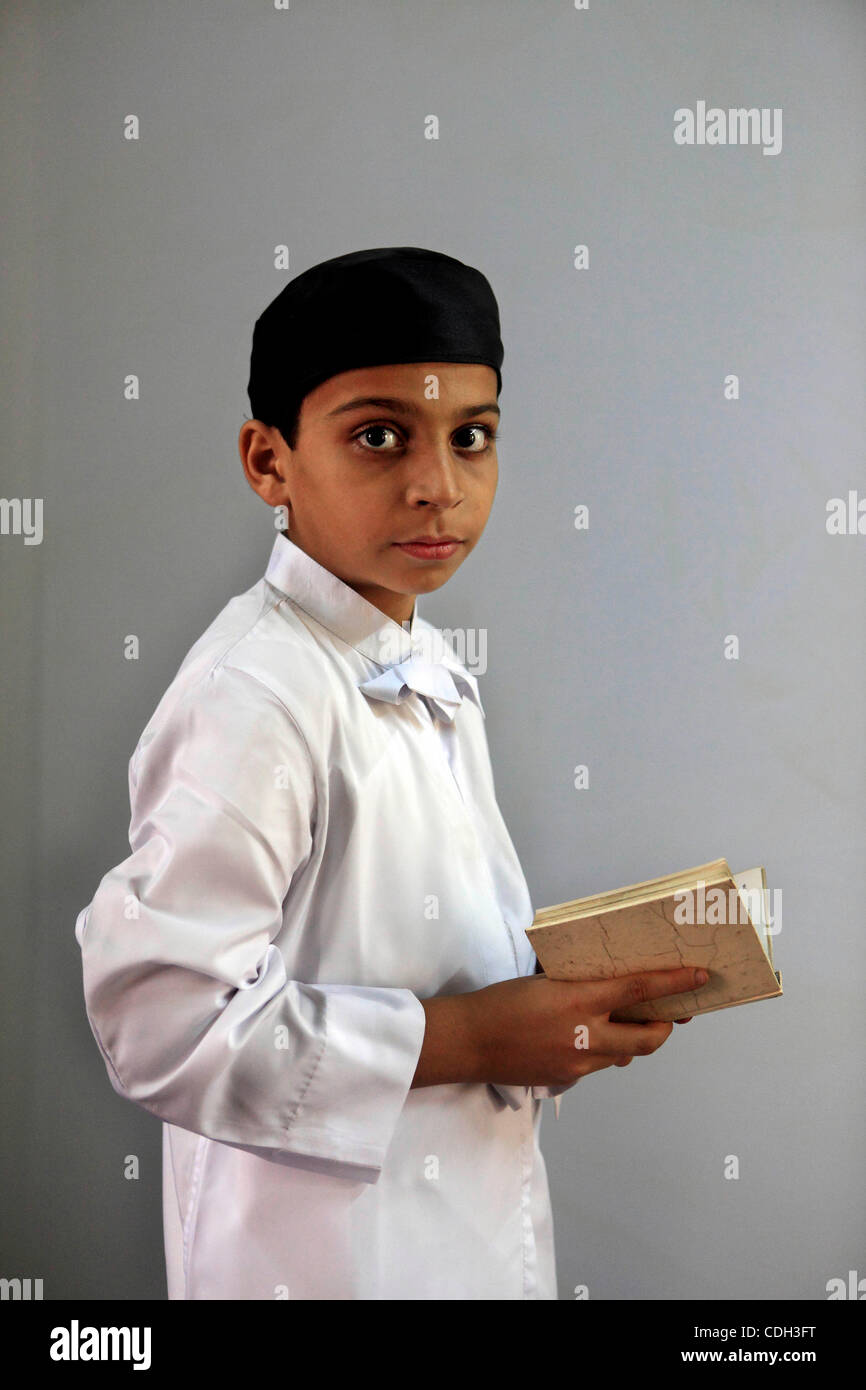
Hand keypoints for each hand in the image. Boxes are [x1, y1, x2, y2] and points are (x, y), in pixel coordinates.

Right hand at [467, 966, 708, 1087]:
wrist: (470, 1042)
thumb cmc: (502, 1001)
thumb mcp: (545, 981)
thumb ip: (580, 984)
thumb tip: (609, 981)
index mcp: (580, 999)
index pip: (640, 989)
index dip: (674, 982)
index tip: (698, 975)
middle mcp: (587, 1034)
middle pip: (649, 1038)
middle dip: (667, 1028)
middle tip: (671, 1016)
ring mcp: (579, 1062)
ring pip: (625, 1053)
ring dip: (633, 1039)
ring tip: (627, 1023)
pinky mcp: (568, 1080)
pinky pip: (599, 1063)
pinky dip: (604, 1049)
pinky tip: (587, 1038)